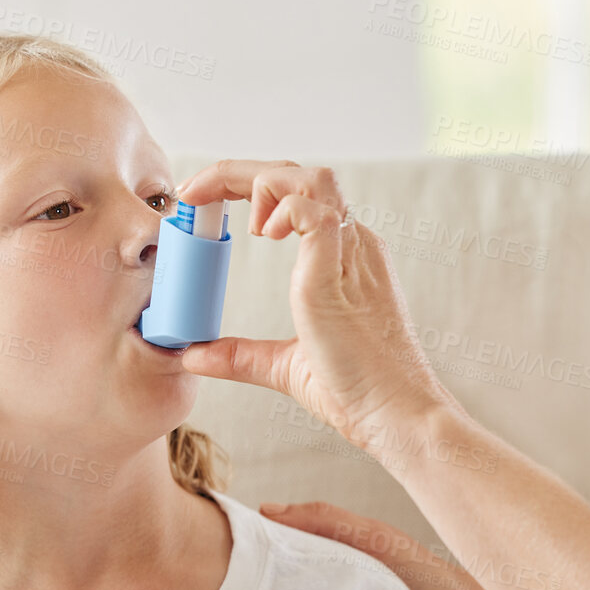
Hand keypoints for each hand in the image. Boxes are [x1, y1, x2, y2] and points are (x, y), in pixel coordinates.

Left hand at [174, 159, 453, 457]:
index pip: (295, 195)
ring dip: (256, 182)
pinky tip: (261, 234)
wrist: (396, 417)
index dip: (244, 186)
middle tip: (192, 194)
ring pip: (308, 178)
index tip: (202, 203)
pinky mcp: (337, 273)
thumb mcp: (285, 366)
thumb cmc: (359, 392)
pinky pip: (313, 212)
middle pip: (297, 174)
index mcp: (344, 257)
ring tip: (231, 221)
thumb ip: (241, 355)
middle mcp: (352, 245)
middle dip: (237, 173)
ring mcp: (350, 254)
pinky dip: (280, 210)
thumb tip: (194, 355)